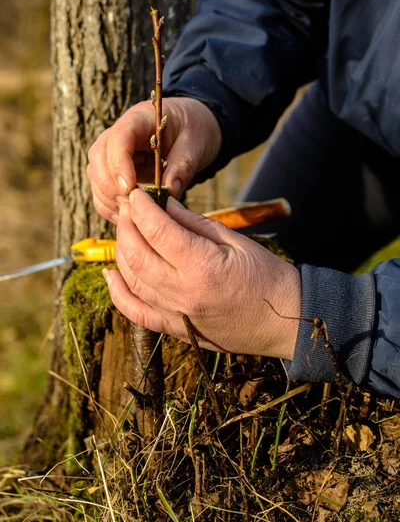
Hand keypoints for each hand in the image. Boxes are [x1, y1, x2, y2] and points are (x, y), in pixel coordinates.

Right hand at [87, 97, 220, 223]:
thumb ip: (183, 166)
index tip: (130, 188)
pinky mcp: (114, 175)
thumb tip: (169, 192)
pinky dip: (111, 208)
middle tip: (134, 205)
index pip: (117, 138)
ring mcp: (112, 155)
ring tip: (135, 214)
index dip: (119, 164)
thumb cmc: (193, 130)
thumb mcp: (195, 144)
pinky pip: (101, 193)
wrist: (191, 130)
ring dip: (110, 199)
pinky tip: (130, 218)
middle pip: (97, 158)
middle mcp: (117, 136)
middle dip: (111, 186)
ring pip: (95, 177)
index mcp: (139, 119)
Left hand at [103, 189, 300, 359]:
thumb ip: (194, 223)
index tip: (136, 193)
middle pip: (136, 255)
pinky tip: (111, 273)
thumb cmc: (266, 275)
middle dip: (126, 226)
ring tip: (125, 231)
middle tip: (128, 208)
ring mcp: (176, 315)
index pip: (158, 232)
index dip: (141, 208)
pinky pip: (136, 312)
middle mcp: (183, 293)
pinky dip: (119, 293)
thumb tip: (163, 205)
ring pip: (132, 281)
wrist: (283, 318)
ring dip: (121, 252)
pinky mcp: (175, 329)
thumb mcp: (234, 240)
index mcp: (202, 267)